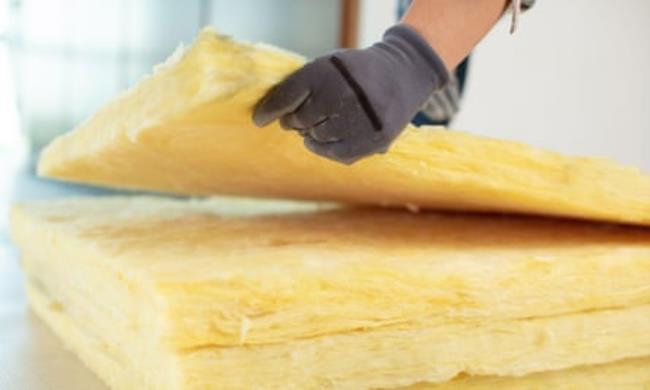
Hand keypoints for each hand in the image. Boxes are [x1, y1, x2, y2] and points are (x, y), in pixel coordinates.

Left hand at [252, 24, 448, 163]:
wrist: (401, 74)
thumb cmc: (353, 73)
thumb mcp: (326, 66)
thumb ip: (299, 88)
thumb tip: (264, 118)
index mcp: (326, 70)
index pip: (286, 96)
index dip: (269, 110)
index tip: (259, 120)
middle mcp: (342, 94)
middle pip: (298, 120)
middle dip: (296, 120)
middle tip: (308, 114)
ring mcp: (358, 120)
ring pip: (315, 138)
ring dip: (314, 133)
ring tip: (329, 120)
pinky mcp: (372, 140)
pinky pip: (335, 154)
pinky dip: (327, 148)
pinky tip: (333, 135)